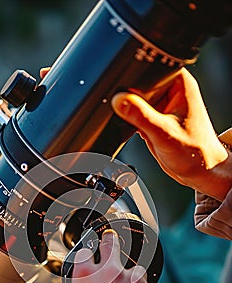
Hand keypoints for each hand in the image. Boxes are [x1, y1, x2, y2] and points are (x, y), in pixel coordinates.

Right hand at [71, 230, 159, 282]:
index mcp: (85, 274)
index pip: (85, 251)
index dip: (89, 252)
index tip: (91, 252)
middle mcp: (109, 271)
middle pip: (110, 243)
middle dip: (110, 241)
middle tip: (110, 241)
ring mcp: (131, 279)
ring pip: (134, 271)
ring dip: (131, 280)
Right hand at [112, 68, 230, 201]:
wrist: (200, 172)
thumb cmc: (196, 152)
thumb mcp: (163, 133)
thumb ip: (140, 116)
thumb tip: (119, 101)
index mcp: (179, 84)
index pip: (148, 72)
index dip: (133, 83)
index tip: (124, 98)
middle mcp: (171, 91)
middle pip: (138, 87)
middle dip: (133, 104)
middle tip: (139, 121)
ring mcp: (163, 105)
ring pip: (135, 103)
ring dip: (133, 117)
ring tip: (147, 130)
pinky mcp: (156, 118)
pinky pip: (137, 116)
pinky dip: (134, 125)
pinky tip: (145, 135)